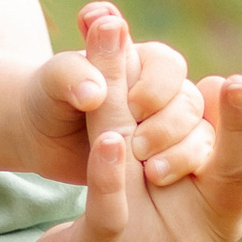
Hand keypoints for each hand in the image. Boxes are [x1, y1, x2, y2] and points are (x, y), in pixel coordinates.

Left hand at [19, 30, 241, 241]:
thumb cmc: (122, 231)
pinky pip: (108, 211)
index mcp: (215, 207)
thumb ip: (170, 130)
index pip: (241, 160)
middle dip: (180, 119)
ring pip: (155, 174)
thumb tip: (215, 84)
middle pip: (202, 157)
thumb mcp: (145, 176)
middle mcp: (190, 227)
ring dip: (151, 137)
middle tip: (145, 99)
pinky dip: (108, 176)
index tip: (241, 82)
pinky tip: (109, 145)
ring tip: (137, 108)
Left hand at [22, 1, 210, 186]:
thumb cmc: (50, 96)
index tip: (132, 108)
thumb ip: (72, 75)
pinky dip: (183, 169)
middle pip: (188, 102)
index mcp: (143, 61)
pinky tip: (157, 180)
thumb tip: (95, 92)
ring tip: (151, 173)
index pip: (169, 66)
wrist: (43, 136)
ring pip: (198, 133)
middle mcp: (163, 91)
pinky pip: (193, 162)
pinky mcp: (167, 156)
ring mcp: (167, 125)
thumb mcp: (53, 80)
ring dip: (180, 152)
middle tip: (137, 147)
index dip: (156, 88)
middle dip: (167, 126)